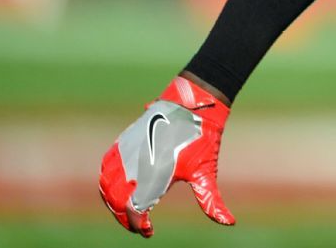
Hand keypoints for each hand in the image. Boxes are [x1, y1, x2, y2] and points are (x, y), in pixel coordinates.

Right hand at [99, 76, 234, 236]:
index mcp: (155, 176)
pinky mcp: (122, 143)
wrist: (191, 104)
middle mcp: (136, 166)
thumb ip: (211, 201)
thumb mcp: (206, 171)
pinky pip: (104, 169)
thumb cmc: (201, 139)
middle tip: (138, 225)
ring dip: (113, 203)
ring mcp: (126, 153)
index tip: (148, 231)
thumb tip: (230, 223)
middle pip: (118, 203)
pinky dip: (106, 185)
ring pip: (107, 188)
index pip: (135, 211)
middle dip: (125, 218)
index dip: (139, 225)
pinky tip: (118, 191)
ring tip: (128, 211)